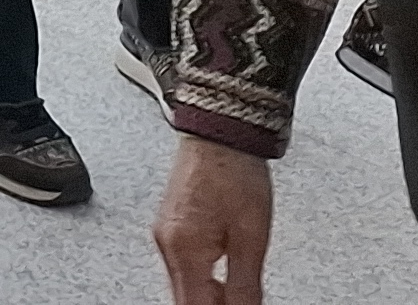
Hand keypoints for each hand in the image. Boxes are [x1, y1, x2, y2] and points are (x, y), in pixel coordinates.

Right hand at [153, 134, 272, 303]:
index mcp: (184, 248)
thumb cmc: (236, 172)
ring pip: (183, 286)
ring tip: (236, 294)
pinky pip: (182, 266)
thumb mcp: (252, 238)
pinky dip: (202, 279)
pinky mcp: (170, 225)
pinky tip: (222, 278)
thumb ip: (246, 286)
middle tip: (240, 301)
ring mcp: (165, 233)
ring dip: (207, 297)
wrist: (220, 130)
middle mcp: (166, 243)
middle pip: (184, 300)